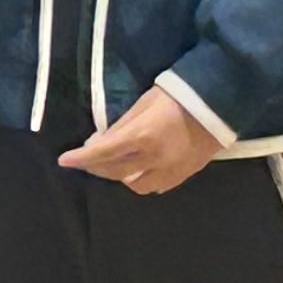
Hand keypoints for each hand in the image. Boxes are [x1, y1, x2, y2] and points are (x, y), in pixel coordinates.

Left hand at [59, 89, 216, 195]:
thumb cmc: (177, 95)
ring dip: (120, 177)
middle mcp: (155, 159)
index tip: (64, 161)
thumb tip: (99, 142)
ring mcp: (171, 170)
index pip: (103, 153)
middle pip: (116, 173)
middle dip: (97, 167)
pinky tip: (138, 170)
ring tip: (115, 163)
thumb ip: (121, 126)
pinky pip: (156, 187)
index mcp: (143, 136)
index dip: (81, 158)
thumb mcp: (144, 104)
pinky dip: (142, 181)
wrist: (218, 103)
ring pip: (136, 185)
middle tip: (88, 158)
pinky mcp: (184, 175)